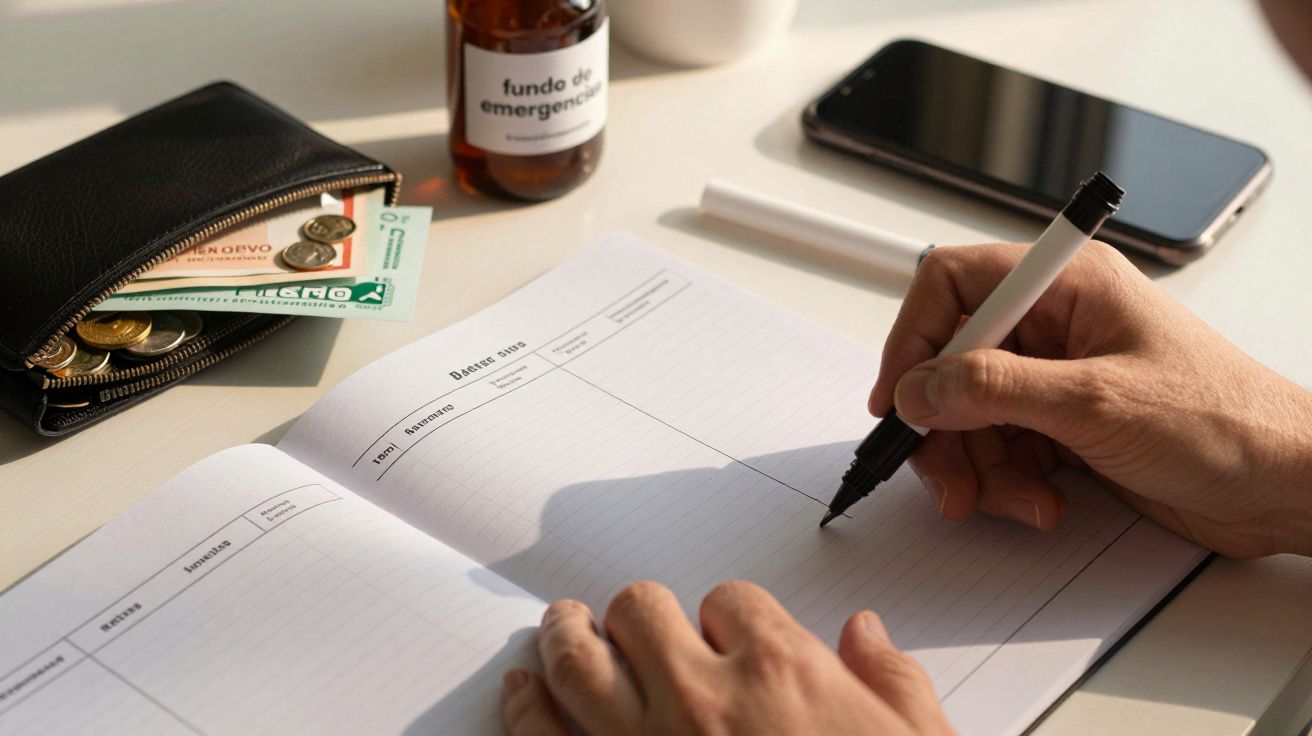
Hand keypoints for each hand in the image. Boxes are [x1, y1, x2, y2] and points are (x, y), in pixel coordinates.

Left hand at [501, 580, 954, 735]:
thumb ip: (890, 683)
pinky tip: (522, 689)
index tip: (727, 632)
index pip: (731, 600)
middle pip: (641, 612)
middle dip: (641, 614)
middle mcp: (702, 699)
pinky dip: (525, 708)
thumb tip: (865, 634)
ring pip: (578, 660)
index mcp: (781, 674)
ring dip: (567, 635)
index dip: (728, 615)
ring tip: (563, 624)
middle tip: (637, 621)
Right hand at [869, 242, 1311, 557]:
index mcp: (1066, 285)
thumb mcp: (1095, 402)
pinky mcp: (1065, 426)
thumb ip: (993, 389)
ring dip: (980, 466)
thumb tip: (919, 388)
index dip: (914, 337)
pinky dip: (1007, 483)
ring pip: (970, 415)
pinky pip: (1001, 449)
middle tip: (948, 476)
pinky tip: (1043, 502)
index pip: (953, 285)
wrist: (1286, 486)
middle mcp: (1056, 325)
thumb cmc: (1227, 421)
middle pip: (952, 363)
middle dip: (945, 427)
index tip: (899, 396)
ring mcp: (1058, 378)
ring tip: (1018, 499)